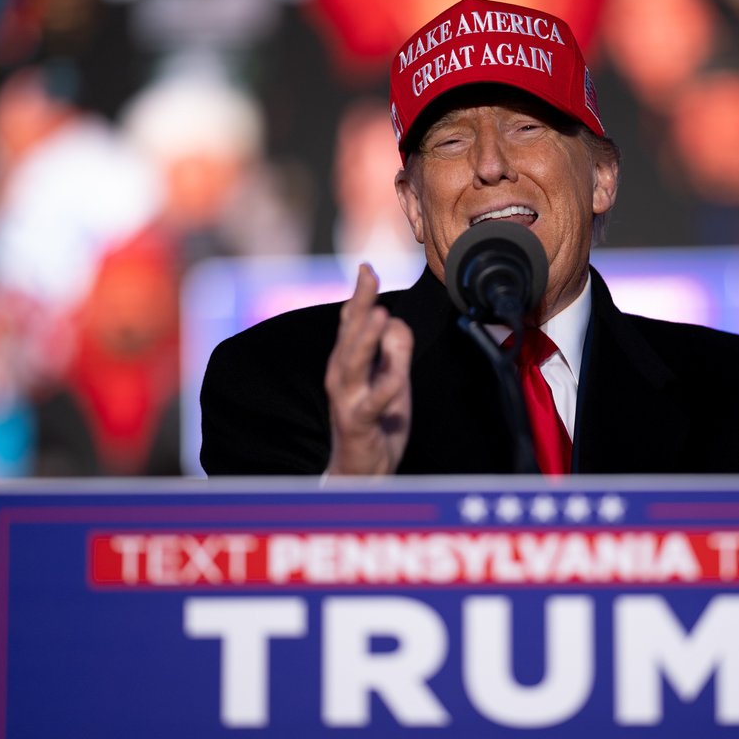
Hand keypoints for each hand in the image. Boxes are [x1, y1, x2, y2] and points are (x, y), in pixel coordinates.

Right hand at [323, 264, 413, 474]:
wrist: (361, 472)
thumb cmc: (375, 422)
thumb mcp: (392, 379)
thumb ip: (394, 350)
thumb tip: (395, 321)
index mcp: (348, 361)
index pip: (351, 322)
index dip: (360, 294)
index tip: (367, 266)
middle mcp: (341, 376)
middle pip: (349, 333)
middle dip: (358, 303)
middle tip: (368, 275)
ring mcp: (346, 399)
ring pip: (352, 363)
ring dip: (365, 339)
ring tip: (380, 314)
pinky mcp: (358, 422)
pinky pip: (372, 403)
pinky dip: (384, 388)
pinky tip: (398, 376)